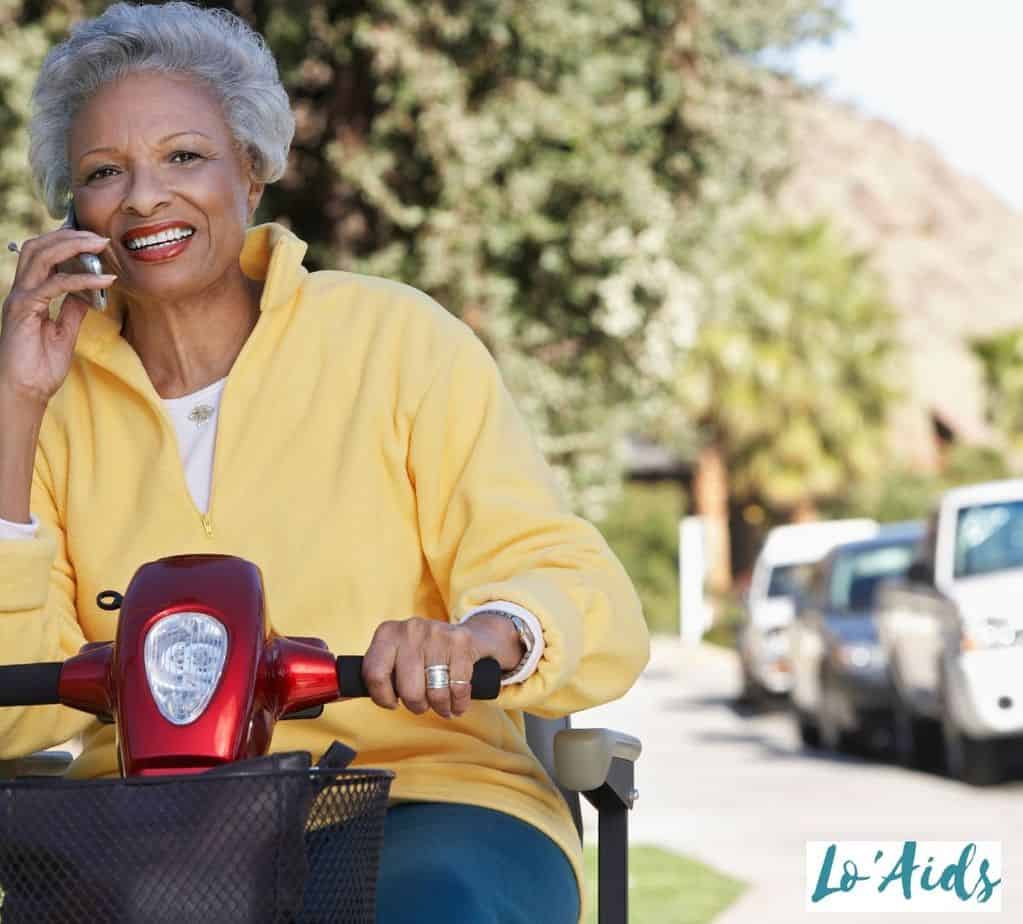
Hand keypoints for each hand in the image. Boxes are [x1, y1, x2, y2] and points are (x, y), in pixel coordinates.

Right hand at [0, 230, 115, 407]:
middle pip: (40, 246)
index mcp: (30, 294)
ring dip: (73, 245)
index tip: (96, 242)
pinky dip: (81, 278)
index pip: (44, 255)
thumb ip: (73, 310)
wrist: (24, 392)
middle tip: (101, 236)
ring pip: (42, 256)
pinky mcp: (24, 309)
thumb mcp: (64, 333)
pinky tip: (104, 279)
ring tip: (101, 245)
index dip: (67, 242)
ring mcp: (20, 298)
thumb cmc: (39, 368)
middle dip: (70, 235)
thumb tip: (89, 293)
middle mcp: (22, 291)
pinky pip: (55, 285)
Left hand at [362, 614, 522, 717]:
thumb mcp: (397, 656)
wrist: (464, 636)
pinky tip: (456, 702)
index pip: (374, 674)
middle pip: (408, 690)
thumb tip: (347, 693)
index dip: (383, 698)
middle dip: (417, 706)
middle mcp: (410, 629)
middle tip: (422, 705)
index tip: (392, 703)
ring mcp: (436, 633)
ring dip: (441, 707)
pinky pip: (458, 688)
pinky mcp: (460, 642)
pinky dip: (459, 703)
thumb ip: (380, 672)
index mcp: (387, 633)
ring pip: (434, 692)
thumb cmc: (424, 655)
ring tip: (442, 706)